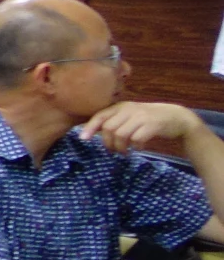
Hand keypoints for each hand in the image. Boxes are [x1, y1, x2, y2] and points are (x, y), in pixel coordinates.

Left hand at [80, 102, 199, 151]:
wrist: (176, 117)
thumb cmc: (148, 119)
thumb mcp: (129, 116)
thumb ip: (114, 121)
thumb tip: (92, 132)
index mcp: (121, 107)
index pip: (100, 116)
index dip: (90, 127)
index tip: (83, 138)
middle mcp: (129, 110)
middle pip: (109, 128)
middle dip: (108, 143)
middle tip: (114, 151)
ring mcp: (141, 117)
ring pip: (121, 135)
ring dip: (121, 147)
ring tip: (125, 152)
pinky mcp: (153, 125)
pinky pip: (137, 139)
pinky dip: (136, 147)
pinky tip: (139, 148)